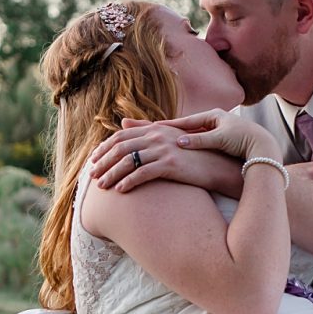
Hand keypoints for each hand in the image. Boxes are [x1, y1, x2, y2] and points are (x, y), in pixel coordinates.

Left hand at [90, 119, 234, 193]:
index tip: (94, 160)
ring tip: (103, 187)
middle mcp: (157, 136)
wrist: (219, 165)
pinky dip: (129, 182)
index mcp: (155, 129)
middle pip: (121, 148)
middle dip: (104, 163)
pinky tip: (121, 190)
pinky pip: (143, 173)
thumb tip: (123, 122)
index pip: (121, 136)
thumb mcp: (169, 137)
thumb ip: (145, 128)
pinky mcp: (171, 164)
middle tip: (93, 176)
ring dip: (112, 175)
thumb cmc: (193, 154)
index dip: (104, 148)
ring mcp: (164, 150)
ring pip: (128, 161)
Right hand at [160, 108, 279, 163]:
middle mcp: (216, 119)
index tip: (155, 126)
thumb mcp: (220, 139)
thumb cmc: (243, 140)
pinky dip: (194, 143)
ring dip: (184, 138)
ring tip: (167, 140)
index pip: (187, 120)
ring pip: (196, 134)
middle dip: (174, 130)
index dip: (171, 124)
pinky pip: (203, 140)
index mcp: (214, 115)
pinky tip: (186, 148)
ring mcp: (219, 129)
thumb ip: (199, 141)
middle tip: (156, 132)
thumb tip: (178, 141)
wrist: (263, 146)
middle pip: (190, 126)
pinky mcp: (223, 139)